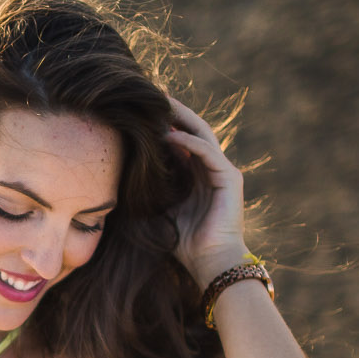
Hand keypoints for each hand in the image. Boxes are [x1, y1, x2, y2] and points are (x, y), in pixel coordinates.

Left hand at [161, 92, 249, 284]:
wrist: (210, 263)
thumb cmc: (186, 243)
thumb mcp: (163, 210)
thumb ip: (155, 189)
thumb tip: (129, 173)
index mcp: (199, 175)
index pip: (183, 141)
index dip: (166, 124)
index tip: (145, 110)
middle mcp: (213, 169)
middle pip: (193, 131)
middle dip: (174, 113)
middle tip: (154, 94)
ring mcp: (223, 171)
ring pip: (202, 135)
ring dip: (181, 119)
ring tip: (161, 104)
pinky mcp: (229, 178)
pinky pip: (207, 153)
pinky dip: (188, 142)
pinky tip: (169, 135)